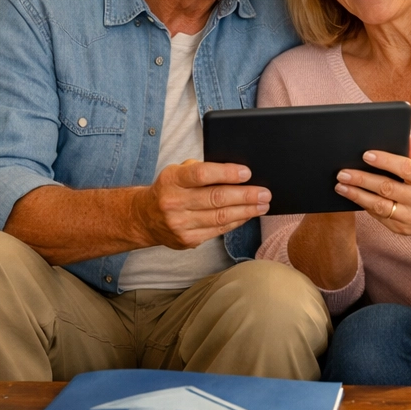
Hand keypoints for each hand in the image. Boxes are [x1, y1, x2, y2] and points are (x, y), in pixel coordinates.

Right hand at [138, 160, 269, 249]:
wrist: (145, 217)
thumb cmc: (169, 189)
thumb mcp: (177, 171)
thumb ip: (201, 169)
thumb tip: (234, 172)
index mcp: (172, 179)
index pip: (202, 174)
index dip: (227, 173)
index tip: (247, 173)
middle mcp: (174, 202)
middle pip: (216, 198)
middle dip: (245, 195)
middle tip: (265, 193)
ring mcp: (180, 224)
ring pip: (220, 217)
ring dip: (246, 211)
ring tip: (262, 205)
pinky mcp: (187, 240)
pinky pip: (218, 230)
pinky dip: (236, 222)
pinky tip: (247, 215)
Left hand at [333, 136, 410, 235]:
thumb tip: (408, 137)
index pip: (405, 168)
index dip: (385, 160)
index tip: (366, 155)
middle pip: (387, 188)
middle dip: (362, 179)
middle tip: (343, 172)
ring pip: (380, 206)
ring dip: (357, 195)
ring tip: (341, 186)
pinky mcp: (402, 229)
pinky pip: (379, 216)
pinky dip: (364, 205)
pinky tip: (353, 196)